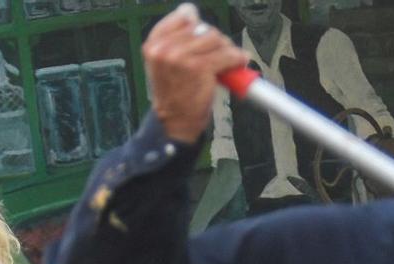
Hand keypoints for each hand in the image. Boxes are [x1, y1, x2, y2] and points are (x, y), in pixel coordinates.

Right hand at [144, 3, 248, 144]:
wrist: (175, 122)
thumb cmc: (173, 94)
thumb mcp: (164, 62)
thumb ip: (176, 38)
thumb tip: (191, 12)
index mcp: (154, 44)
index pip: (182, 16)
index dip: (196, 24)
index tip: (202, 35)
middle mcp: (165, 49)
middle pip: (202, 28)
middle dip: (214, 40)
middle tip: (219, 53)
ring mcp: (181, 58)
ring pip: (215, 39)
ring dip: (226, 49)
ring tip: (226, 61)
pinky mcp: (199, 68)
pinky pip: (225, 55)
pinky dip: (236, 58)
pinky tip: (239, 62)